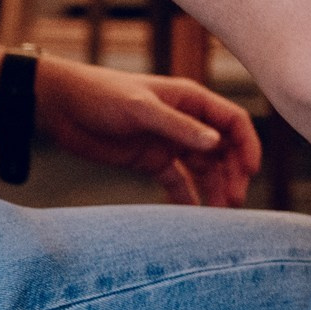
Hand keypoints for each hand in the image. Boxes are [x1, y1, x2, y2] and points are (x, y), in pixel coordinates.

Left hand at [35, 58, 259, 206]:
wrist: (60, 105)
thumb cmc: (101, 94)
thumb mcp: (140, 108)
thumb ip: (179, 126)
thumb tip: (217, 144)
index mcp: (191, 101)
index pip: (233, 122)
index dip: (247, 145)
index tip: (250, 171)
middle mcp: (186, 122)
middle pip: (223, 150)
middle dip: (232, 173)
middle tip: (232, 200)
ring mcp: (170, 142)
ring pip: (204, 168)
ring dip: (214, 188)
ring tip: (218, 213)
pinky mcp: (151, 160)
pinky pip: (177, 181)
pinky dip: (187, 197)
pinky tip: (193, 215)